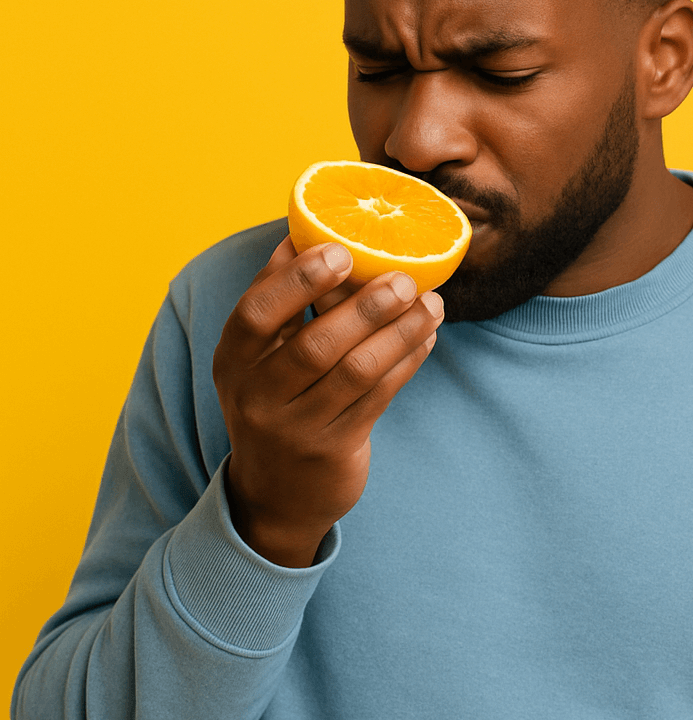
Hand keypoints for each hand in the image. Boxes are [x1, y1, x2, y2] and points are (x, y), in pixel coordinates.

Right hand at [212, 236, 443, 566]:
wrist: (278, 492)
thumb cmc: (277, 397)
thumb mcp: (261, 355)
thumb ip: (281, 298)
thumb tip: (308, 227)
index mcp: (233, 358)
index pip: (257, 313)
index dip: (298, 279)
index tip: (341, 249)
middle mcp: (256, 396)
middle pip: (315, 346)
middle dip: (366, 307)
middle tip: (405, 277)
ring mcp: (295, 427)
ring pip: (356, 372)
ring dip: (400, 332)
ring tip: (432, 303)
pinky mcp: (332, 449)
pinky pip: (379, 397)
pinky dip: (408, 361)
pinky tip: (428, 336)